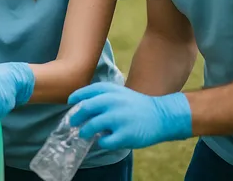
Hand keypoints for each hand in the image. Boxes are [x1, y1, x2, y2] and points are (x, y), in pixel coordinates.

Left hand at [68, 82, 191, 149]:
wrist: (161, 116)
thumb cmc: (135, 105)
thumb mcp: (118, 93)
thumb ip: (100, 96)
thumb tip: (78, 105)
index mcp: (110, 90)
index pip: (85, 92)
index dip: (75, 98)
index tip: (71, 104)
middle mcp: (113, 102)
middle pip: (85, 108)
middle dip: (76, 117)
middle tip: (73, 123)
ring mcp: (119, 118)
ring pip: (92, 126)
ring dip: (85, 131)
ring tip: (84, 133)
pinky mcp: (125, 134)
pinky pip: (105, 141)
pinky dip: (101, 142)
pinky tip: (103, 140)